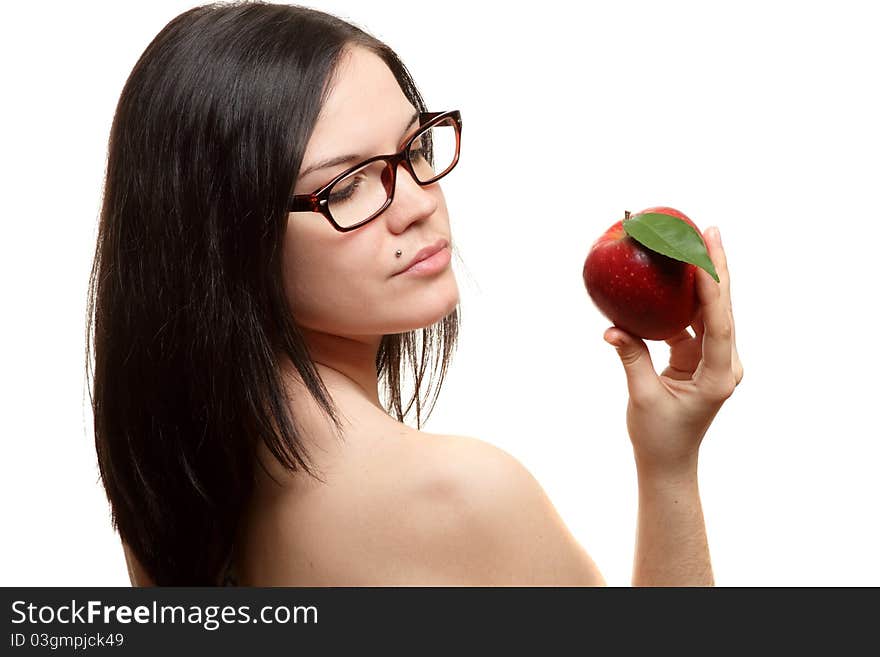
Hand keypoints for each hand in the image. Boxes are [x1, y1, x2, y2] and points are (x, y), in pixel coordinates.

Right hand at [603, 226, 742, 473]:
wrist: (669, 462)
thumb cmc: (658, 436)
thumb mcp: (641, 396)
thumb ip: (631, 357)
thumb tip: (612, 328)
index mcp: (719, 375)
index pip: (719, 323)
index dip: (713, 286)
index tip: (706, 253)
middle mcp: (723, 363)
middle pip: (721, 308)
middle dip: (714, 269)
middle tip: (709, 231)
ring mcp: (713, 359)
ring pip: (709, 311)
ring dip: (700, 280)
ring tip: (693, 243)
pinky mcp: (699, 358)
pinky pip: (692, 322)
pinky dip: (682, 300)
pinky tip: (674, 276)